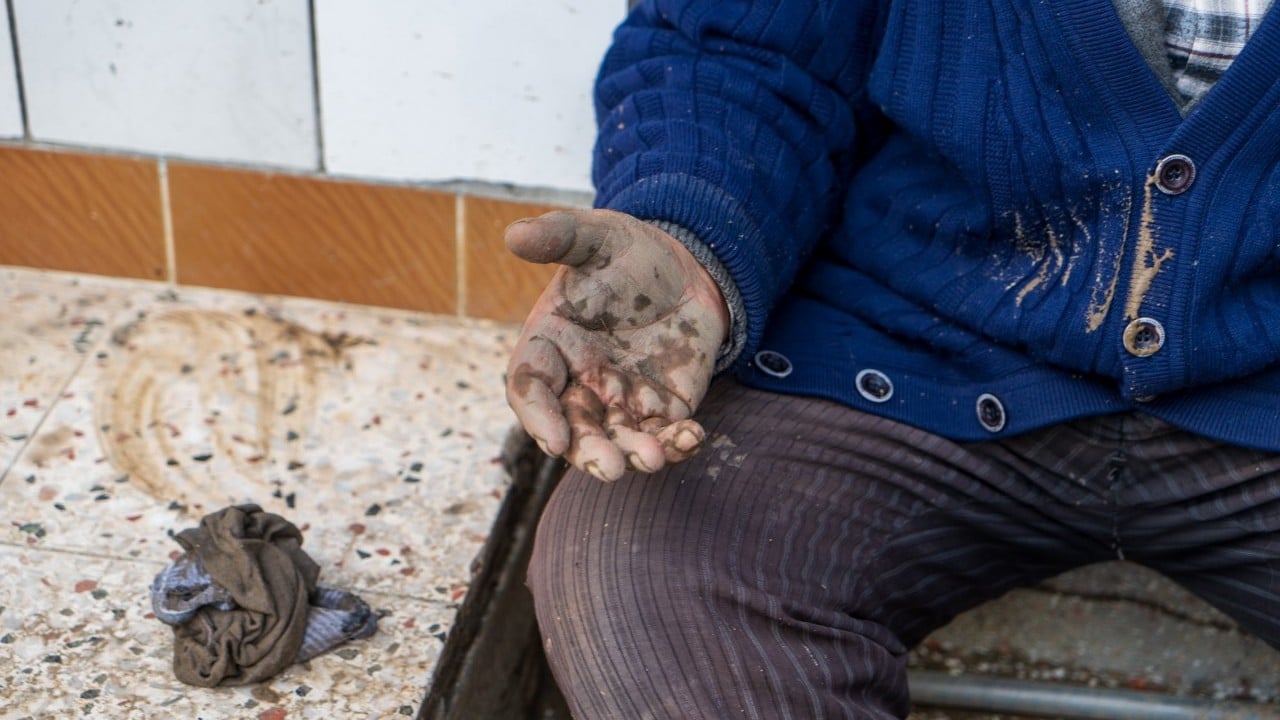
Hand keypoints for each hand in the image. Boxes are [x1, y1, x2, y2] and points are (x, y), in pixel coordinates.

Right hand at [505, 209, 728, 481]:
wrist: (686, 266)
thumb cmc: (629, 251)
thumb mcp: (597, 235)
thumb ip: (560, 236)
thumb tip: (515, 234)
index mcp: (550, 345)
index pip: (531, 388)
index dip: (538, 417)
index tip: (555, 440)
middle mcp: (579, 381)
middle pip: (573, 429)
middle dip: (589, 452)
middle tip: (610, 468)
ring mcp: (621, 399)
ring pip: (618, 441)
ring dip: (633, 455)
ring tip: (654, 458)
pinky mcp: (661, 408)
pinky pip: (664, 436)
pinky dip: (677, 444)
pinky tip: (693, 438)